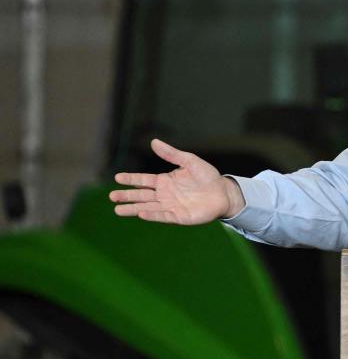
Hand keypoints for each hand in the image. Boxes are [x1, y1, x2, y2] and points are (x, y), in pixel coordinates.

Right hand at [109, 139, 244, 223]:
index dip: (131, 179)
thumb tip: (153, 141)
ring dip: (133, 208)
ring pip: (148, 207)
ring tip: (117, 210)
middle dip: (127, 196)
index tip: (118, 178)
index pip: (143, 180)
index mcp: (165, 181)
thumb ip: (171, 154)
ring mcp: (170, 206)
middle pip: (141, 195)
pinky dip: (152, 215)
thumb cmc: (207, 176)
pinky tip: (141, 213)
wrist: (223, 192)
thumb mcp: (189, 161)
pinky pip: (163, 216)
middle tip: (112, 196)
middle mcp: (164, 195)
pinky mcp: (179, 216)